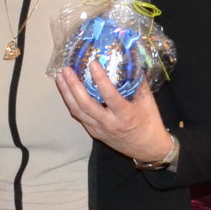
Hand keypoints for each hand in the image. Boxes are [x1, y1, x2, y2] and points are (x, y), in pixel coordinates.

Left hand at [53, 62, 176, 163]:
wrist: (147, 149)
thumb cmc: (150, 123)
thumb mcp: (148, 102)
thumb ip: (138, 82)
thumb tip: (130, 60)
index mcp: (125, 115)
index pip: (110, 96)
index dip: (100, 79)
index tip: (92, 63)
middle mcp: (109, 123)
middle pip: (85, 104)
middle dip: (73, 86)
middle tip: (66, 69)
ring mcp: (99, 129)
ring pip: (77, 111)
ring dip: (66, 93)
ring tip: (60, 77)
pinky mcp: (94, 132)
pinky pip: (79, 116)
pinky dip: (71, 102)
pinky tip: (66, 90)